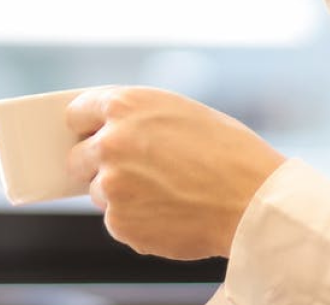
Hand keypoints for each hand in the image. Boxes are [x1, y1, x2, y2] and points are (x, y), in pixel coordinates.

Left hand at [65, 86, 286, 260]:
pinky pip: (118, 222)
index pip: (77, 113)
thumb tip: (106, 132)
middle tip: (129, 172)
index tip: (89, 136)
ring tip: (167, 194)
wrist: (252, 201)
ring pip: (99, 192)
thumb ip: (136, 119)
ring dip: (122, 196)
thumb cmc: (228, 153)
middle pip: (77, 157)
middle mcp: (109, 142)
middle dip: (96, 165)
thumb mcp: (179, 112)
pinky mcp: (120, 223)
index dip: (86, 127)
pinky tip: (171, 214)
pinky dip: (138, 222)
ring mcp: (111, 185)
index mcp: (124, 106)